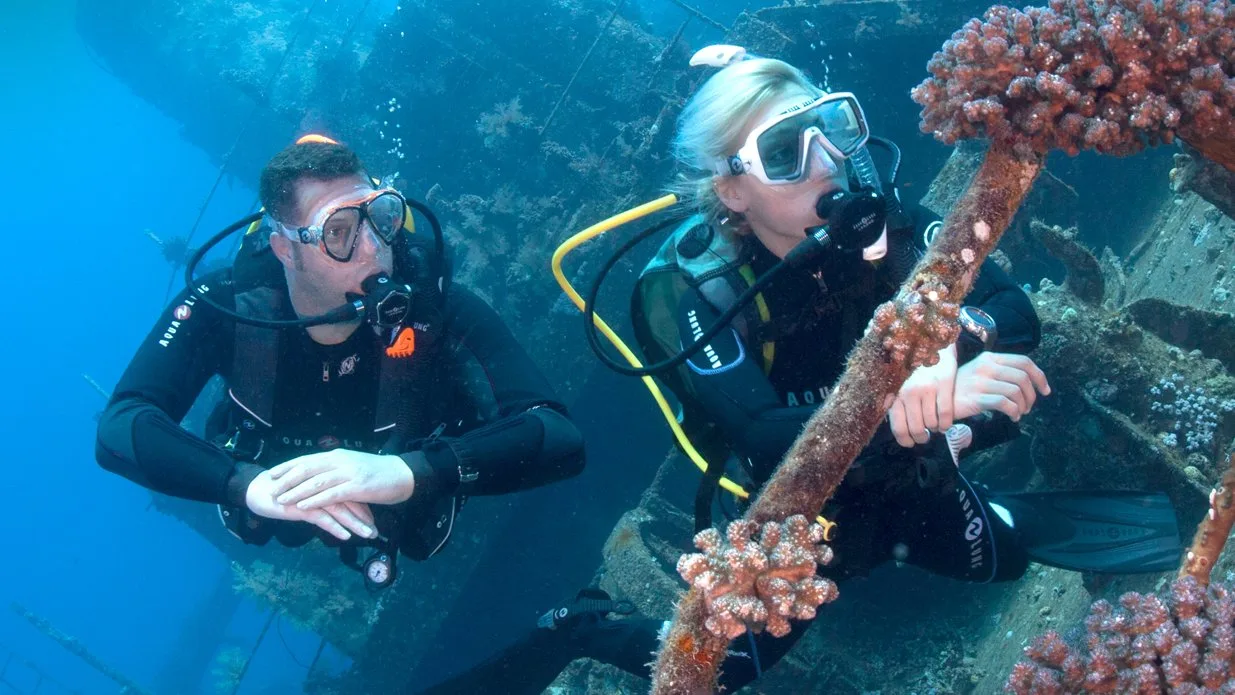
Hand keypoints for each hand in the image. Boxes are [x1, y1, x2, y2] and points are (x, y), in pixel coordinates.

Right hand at [245, 469, 377, 540]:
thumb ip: (324, 497)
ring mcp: (311, 496)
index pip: (350, 491)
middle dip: (364, 517)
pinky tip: (346, 536)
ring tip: (368, 535)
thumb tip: (342, 508)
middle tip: (376, 531)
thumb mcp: (308, 494)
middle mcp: (321, 486)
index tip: (375, 520)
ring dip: (355, 523)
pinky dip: (335, 527)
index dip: (364, 505)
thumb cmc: (284, 492)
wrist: (258, 490)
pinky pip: (321, 518)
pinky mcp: (300, 506)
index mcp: (325, 480)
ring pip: (339, 510)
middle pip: (349, 500)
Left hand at [267, 449, 415, 510]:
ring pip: (316, 482)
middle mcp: (340, 461)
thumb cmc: (378, 473)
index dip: (288, 466)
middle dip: (287, 479)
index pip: (307, 459)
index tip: (272, 473)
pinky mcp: (357, 487)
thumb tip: (319, 474)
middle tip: (270, 488)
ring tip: (281, 499)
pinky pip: (331, 494)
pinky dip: (314, 500)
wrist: (402, 475)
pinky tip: (303, 506)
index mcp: (337, 456)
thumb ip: (336, 469)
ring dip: (296, 491)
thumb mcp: (353, 465)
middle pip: (307, 468)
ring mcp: (348, 474)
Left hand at [888, 345, 957, 446]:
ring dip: (934, 430)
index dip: (905, 440)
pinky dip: (946, 423)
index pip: (897, 427)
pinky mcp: (944, 383)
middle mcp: (908, 392)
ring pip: (932, 423)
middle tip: (924, 437)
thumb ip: (889, 396)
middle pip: (917, 429)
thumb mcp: (893, 377)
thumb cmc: (907, 360)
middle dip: (921, 437)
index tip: (910, 442)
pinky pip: (947, 413)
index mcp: (893, 392)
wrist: (927, 336)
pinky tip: (945, 423)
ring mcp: (927, 388)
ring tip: (935, 427)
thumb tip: (883, 412)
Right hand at [953, 352, 1050, 421]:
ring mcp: (980, 382)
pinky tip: (1013, 417)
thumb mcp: (980, 373)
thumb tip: (1028, 383)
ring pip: (1016, 391)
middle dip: (1032, 395)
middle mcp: (986, 366)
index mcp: (990, 358)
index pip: (1024, 361)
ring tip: (1020, 413)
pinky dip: (1014, 412)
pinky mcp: (976, 398)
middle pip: (1023, 377)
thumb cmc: (961, 388)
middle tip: (1029, 407)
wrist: (937, 399)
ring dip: (1024, 405)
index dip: (1040, 376)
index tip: (1045, 390)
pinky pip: (1005, 403)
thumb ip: (1001, 372)